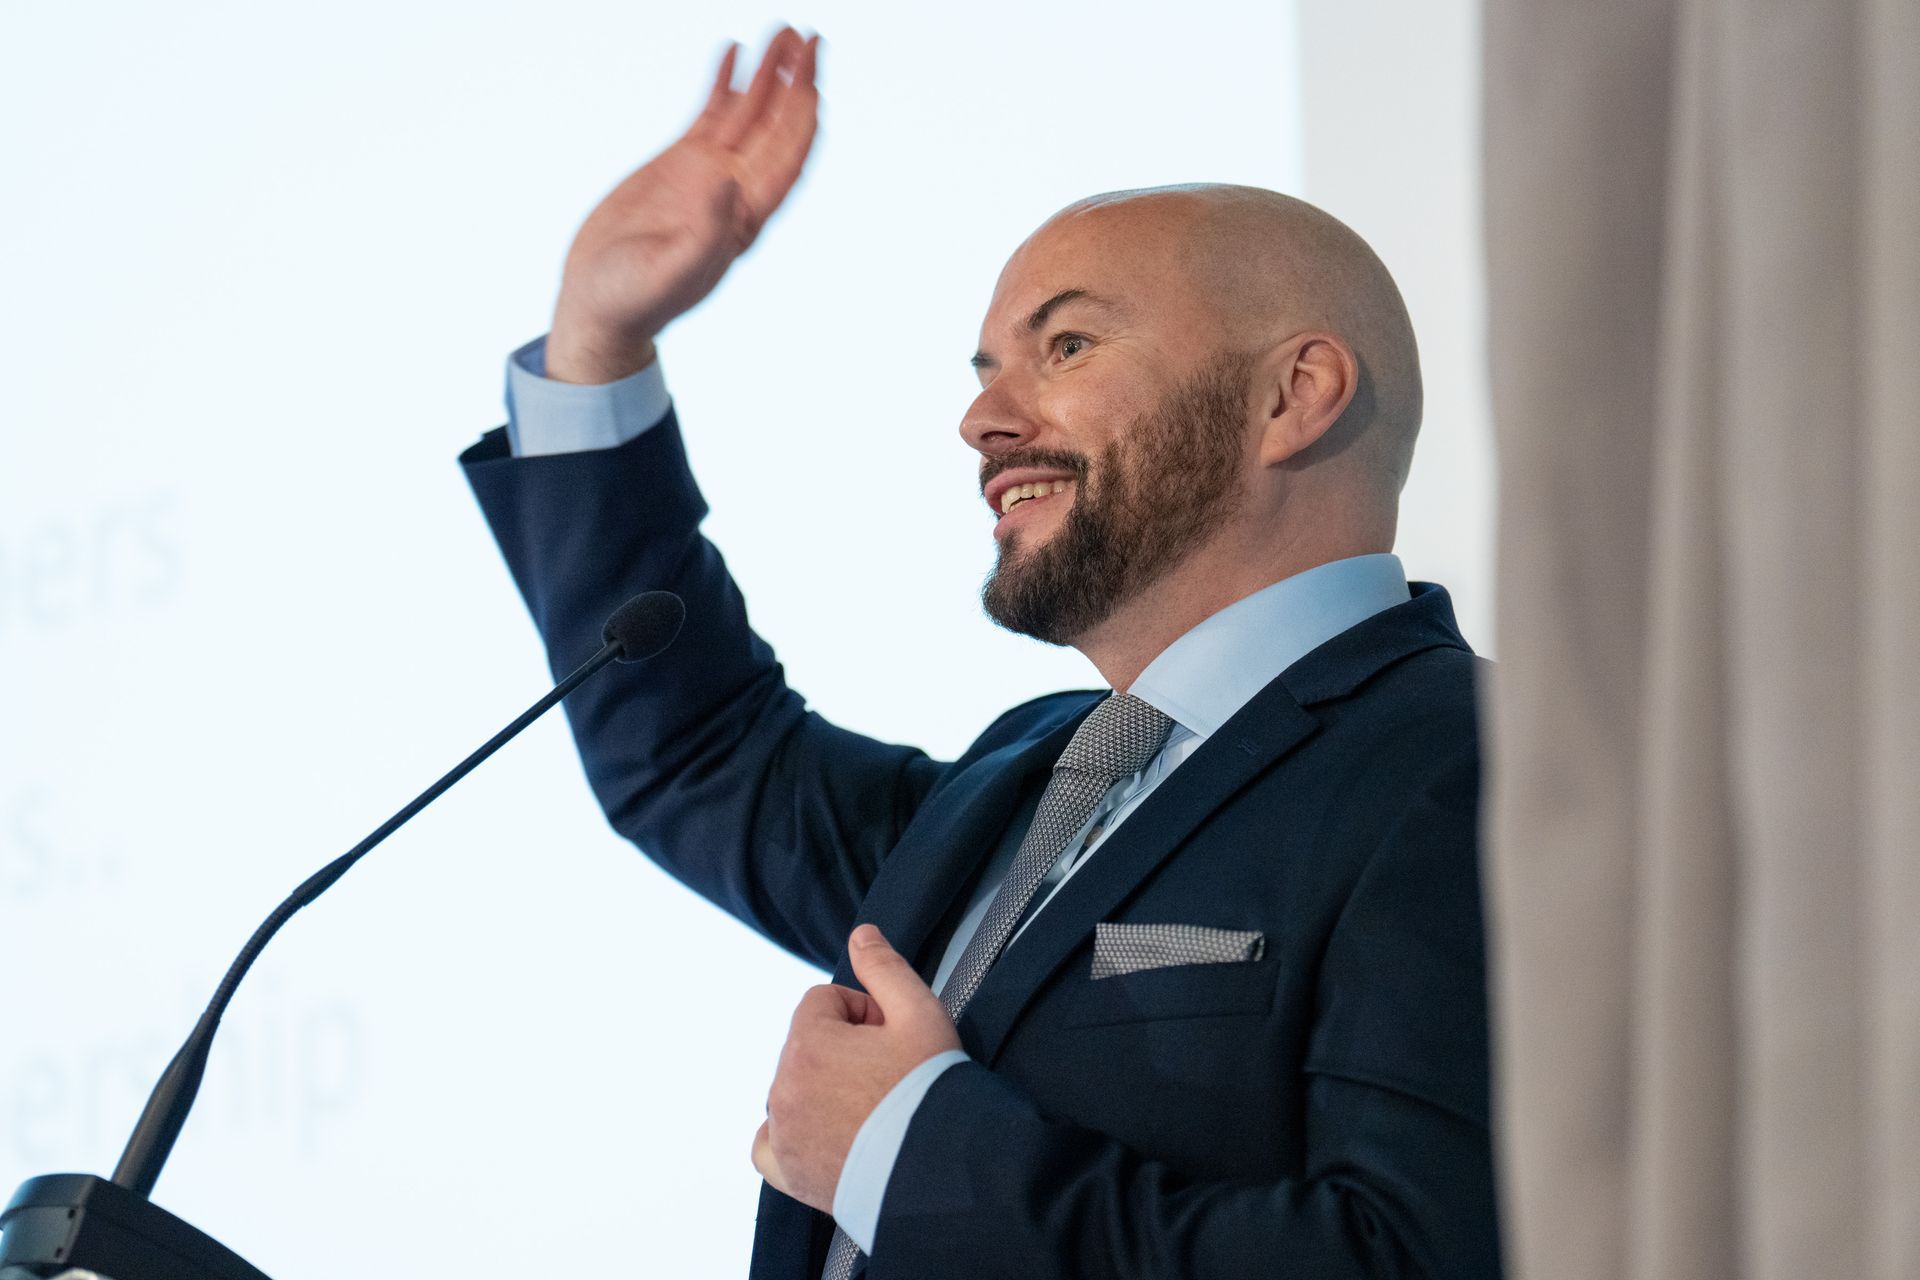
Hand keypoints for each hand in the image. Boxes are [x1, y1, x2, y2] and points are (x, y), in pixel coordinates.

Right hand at [547, 27, 821, 382]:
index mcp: (744, 219)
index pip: (787, 161)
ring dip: (768, 75)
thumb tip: (729, 182)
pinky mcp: (681, 163)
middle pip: (777, 127)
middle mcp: (736, 191)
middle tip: (810, 38)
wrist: (599, 302)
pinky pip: (711, 115)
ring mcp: (709, 174)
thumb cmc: (634, 300)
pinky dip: (725, 84)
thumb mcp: (669, 272)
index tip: (815, 79)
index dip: (804, 120)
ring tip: (782, 32)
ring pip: (749, 114)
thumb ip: (704, 233)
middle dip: (797, 83)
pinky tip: (734, 53)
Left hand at [752, 925, 961, 1212]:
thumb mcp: (921, 1013)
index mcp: (808, 1043)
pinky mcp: (788, 1174)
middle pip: (808, 1044)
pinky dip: (790, 1134)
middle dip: (844, 1050)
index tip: (892, 1038)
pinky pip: (770, 1144)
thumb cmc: (931, 1093)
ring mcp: (784, 1133)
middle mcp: (784, 1087)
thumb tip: (861, 934)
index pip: (824, 1002)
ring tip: (872, 1110)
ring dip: (822, 1088)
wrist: (939, 1172)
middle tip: (889, 1075)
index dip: (864, 1013)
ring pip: (793, 1087)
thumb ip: (884, 968)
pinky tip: (823, 1133)